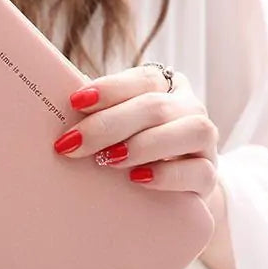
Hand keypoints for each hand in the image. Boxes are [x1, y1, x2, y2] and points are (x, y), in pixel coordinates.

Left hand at [53, 65, 218, 196]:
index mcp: (165, 86)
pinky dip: (168, 175)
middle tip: (73, 144)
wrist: (172, 189)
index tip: (75, 102)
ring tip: (110, 159)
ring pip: (191, 131)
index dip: (110, 88)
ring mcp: (205, 143)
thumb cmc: (131, 148)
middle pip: (156, 107)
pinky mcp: (209, 176)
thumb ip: (98, 116)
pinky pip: (200, 172)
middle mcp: (190, 108)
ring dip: (145, 144)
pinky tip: (139, 179)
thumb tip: (58, 118)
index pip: (144, 78)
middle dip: (109, 124)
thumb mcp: (116, 127)